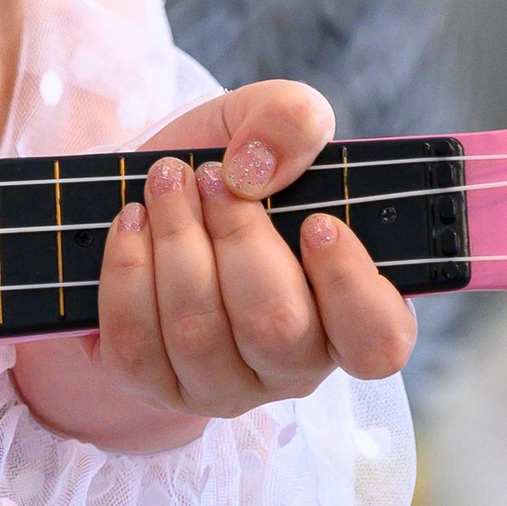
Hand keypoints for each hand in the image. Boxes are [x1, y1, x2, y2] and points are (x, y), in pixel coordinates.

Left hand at [11, 77, 417, 454]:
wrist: (148, 199)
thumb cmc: (231, 168)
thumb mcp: (267, 122)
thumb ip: (292, 119)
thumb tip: (256, 167)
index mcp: (351, 308)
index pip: (378, 340)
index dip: (349, 286)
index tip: (316, 223)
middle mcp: (296, 363)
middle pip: (276, 327)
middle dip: (235, 237)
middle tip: (211, 177)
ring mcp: (226, 386)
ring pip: (199, 335)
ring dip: (175, 243)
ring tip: (165, 184)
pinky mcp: (157, 386)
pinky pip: (137, 345)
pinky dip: (128, 271)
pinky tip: (132, 223)